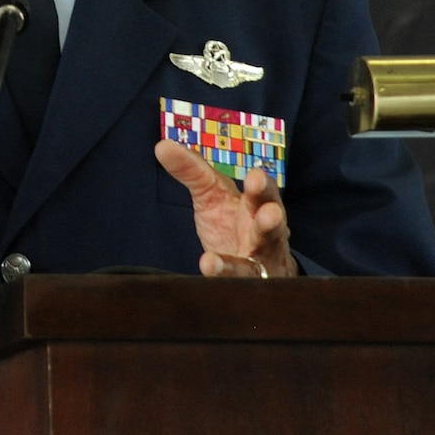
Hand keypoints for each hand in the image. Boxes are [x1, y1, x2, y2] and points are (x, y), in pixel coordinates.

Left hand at [154, 139, 298, 278]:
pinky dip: (220, 284)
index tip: (255, 177)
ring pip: (254, 267)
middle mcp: (265, 236)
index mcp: (257, 206)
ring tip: (209, 262)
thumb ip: (191, 170)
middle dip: (271, 219)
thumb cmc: (232, 221)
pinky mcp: (246, 289)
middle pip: (272, 227)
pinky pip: (236, 289)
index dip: (262, 186)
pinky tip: (202, 278)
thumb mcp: (211, 193)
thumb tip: (161, 145)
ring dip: (235, 265)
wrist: (251, 266)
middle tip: (270, 213)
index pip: (264, 193)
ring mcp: (259, 266)